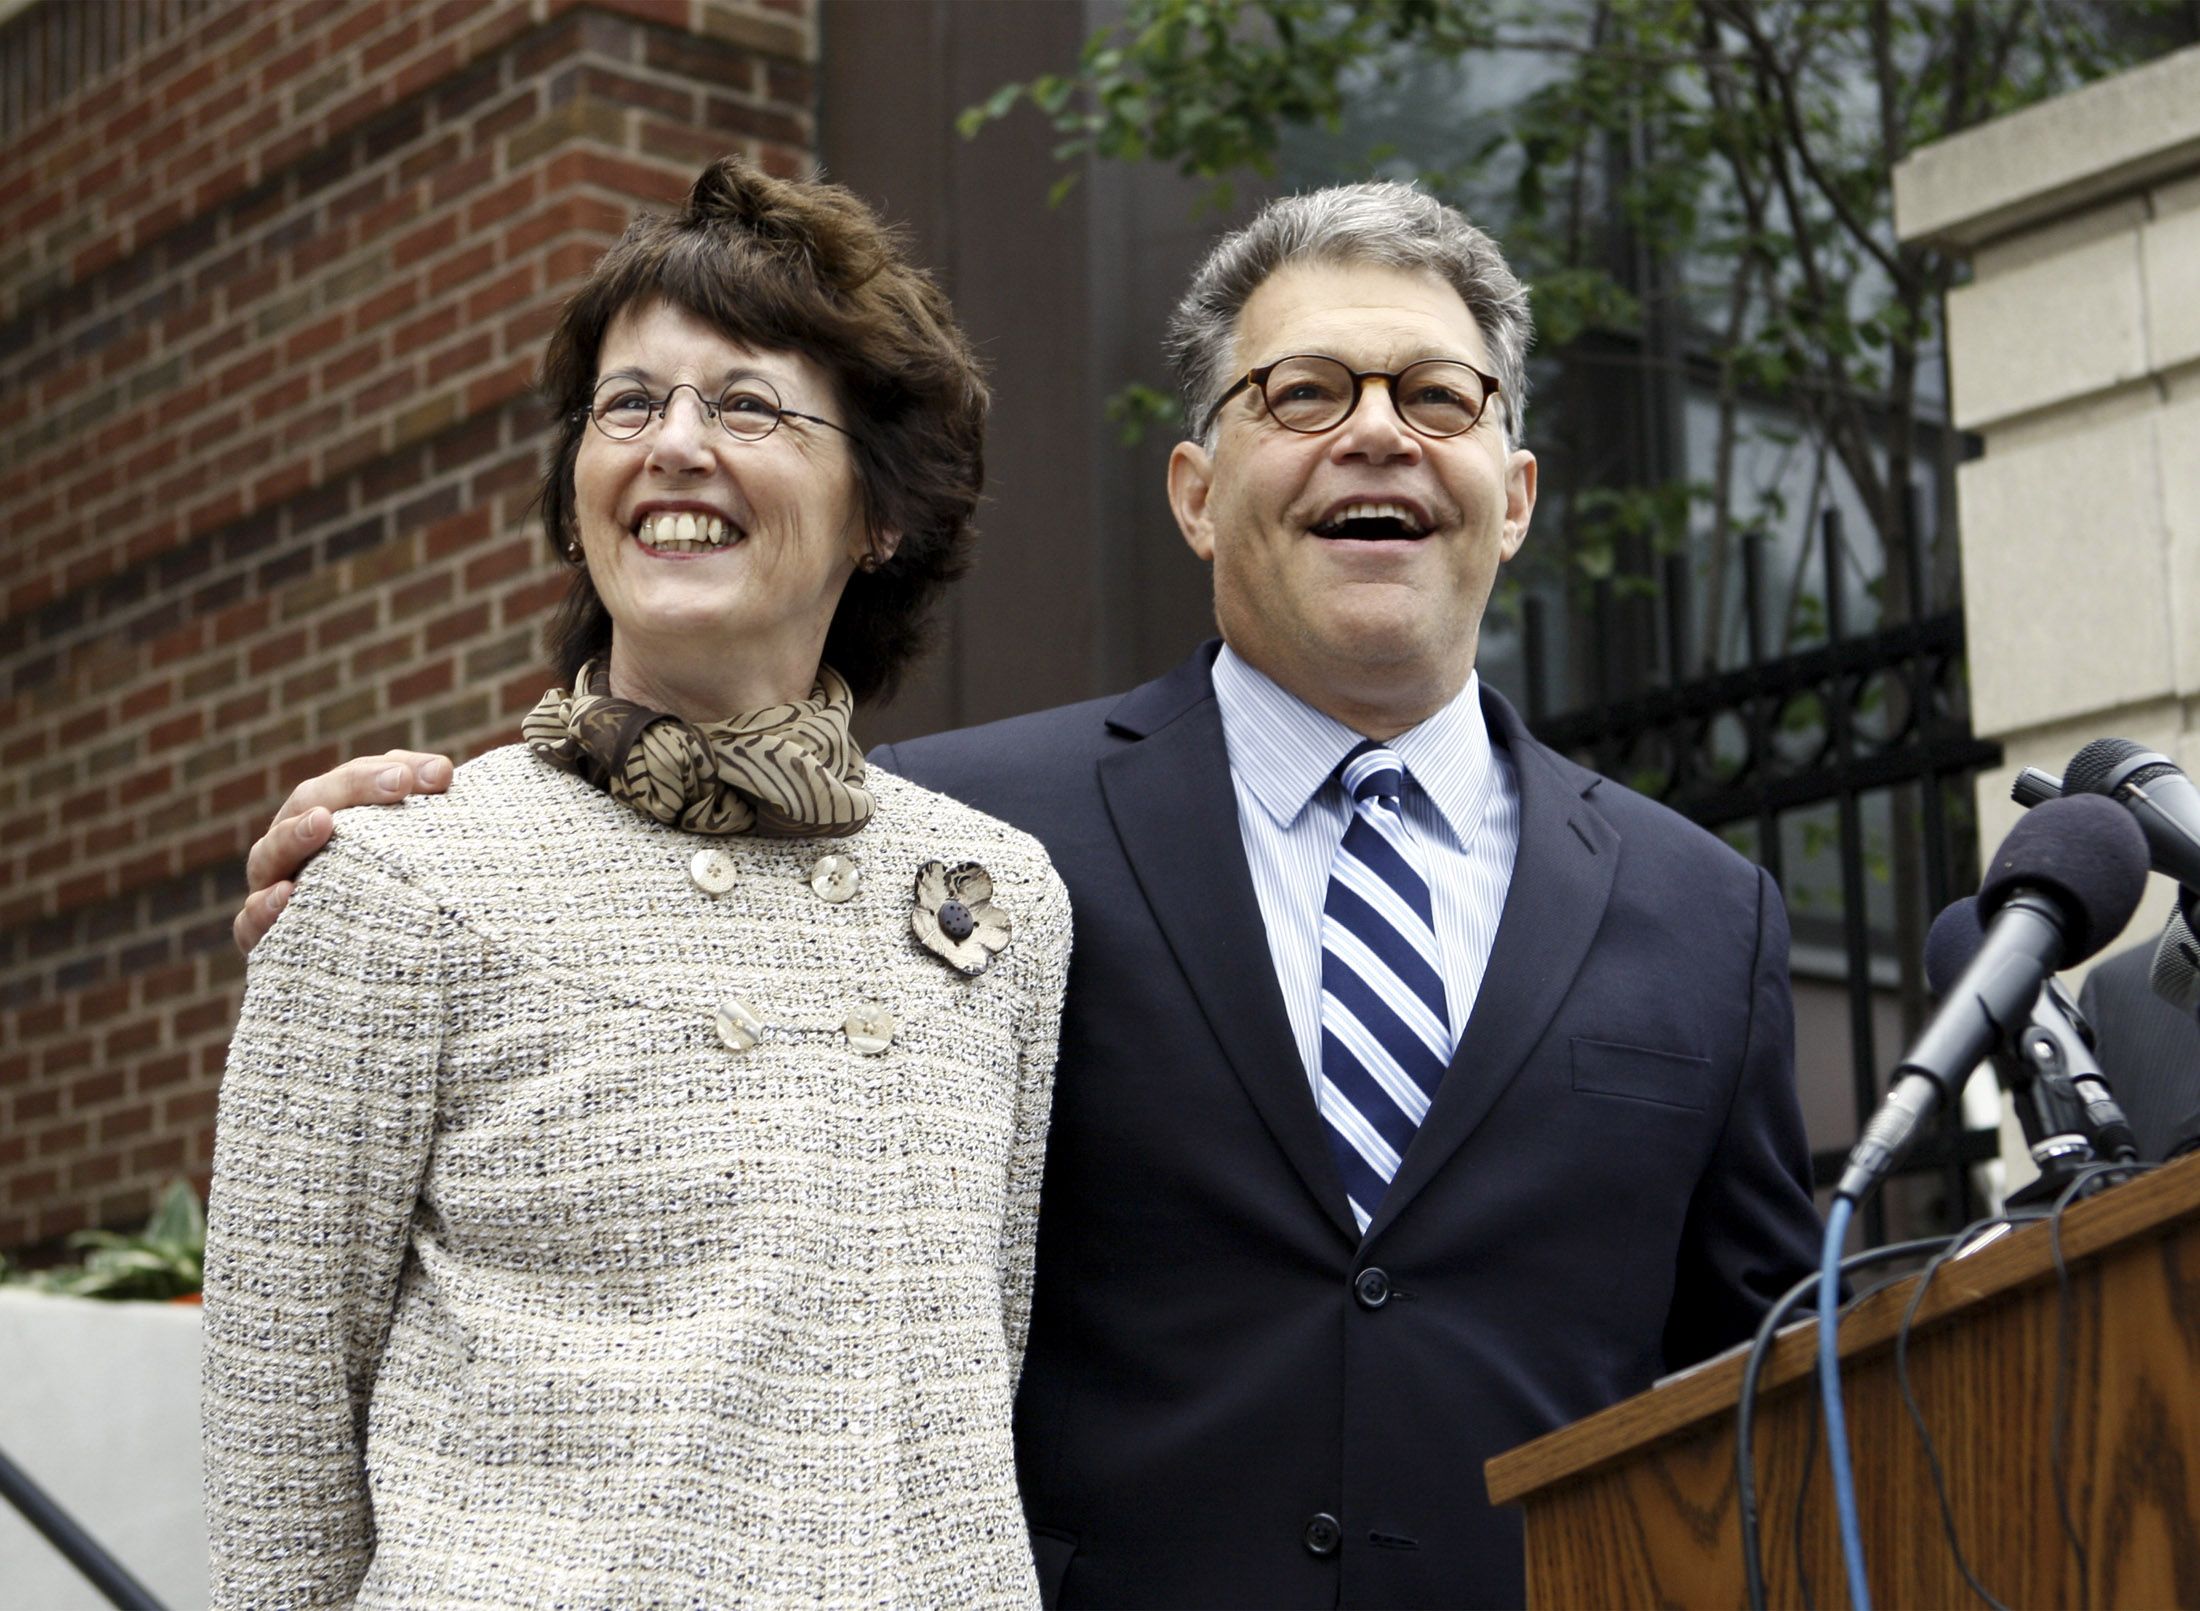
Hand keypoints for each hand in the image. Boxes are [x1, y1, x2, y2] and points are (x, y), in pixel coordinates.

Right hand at [234, 751, 453, 954]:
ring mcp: (274, 889)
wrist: (374, 976)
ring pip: (269, 854)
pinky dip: (264, 908)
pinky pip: (251, 923)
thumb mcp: (414, 861)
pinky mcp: (264, 939)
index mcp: (330, 819)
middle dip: (355, 787)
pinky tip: (287, 894)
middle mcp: (296, 848)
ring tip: (323, 823)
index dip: (389, 771)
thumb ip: (422, 817)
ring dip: (293, 835)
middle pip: (311, 801)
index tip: (441, 774)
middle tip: (398, 783)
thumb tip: (444, 771)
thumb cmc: (398, 905)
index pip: (353, 780)